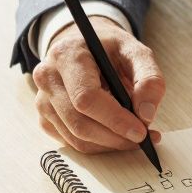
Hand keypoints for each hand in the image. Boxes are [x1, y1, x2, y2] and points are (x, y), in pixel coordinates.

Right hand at [31, 17, 164, 153]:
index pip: (86, 97)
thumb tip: (146, 114)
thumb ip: (149, 78)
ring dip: (109, 144)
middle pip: (79, 122)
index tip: (141, 131)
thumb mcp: (135, 51)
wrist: (84, 47)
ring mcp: (42, 100)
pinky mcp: (45, 117)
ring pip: (76, 138)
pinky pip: (72, 142)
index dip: (115, 119)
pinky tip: (116, 135)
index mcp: (67, 55)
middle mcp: (48, 77)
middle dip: (115, 137)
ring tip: (134, 137)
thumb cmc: (109, 49)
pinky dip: (98, 145)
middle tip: (143, 138)